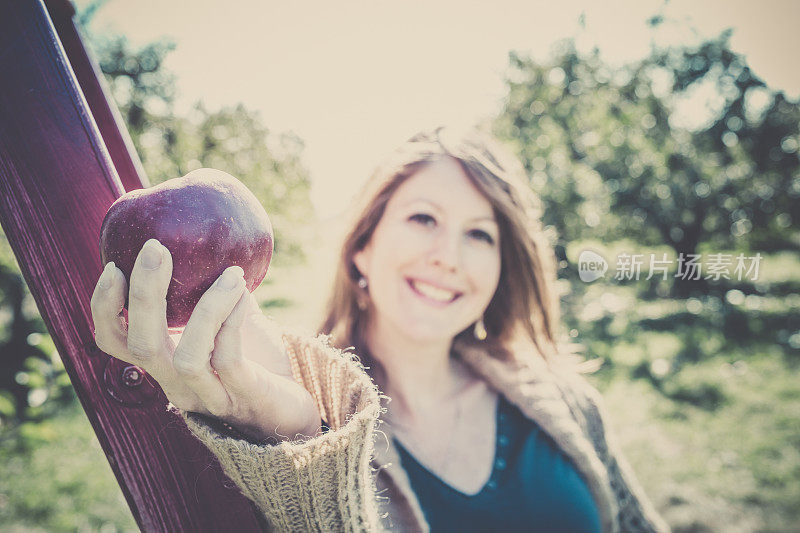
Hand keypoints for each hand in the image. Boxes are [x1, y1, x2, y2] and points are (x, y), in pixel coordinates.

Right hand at [90, 238, 321, 442]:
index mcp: (164, 362)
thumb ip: (212, 286)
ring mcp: (209, 395)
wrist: (292, 410)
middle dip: (144, 294)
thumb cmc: (256, 360)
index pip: (114, 341)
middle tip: (156, 249)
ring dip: (207, 309)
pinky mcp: (243, 398)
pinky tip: (244, 295)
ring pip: (186, 357)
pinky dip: (234, 323)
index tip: (114, 265)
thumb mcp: (228, 318)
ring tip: (230, 274)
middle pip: (143, 346)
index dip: (104, 307)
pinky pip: (229, 360)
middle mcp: (177, 383)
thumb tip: (206, 235)